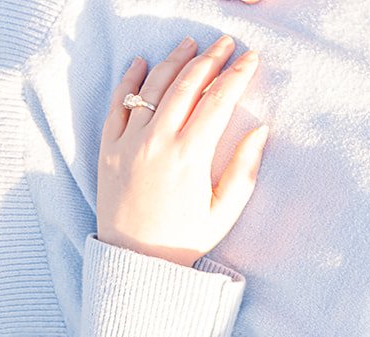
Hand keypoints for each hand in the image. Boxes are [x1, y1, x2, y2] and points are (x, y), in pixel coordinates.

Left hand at [98, 36, 267, 267]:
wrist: (136, 260)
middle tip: (225, 43)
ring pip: (153, 86)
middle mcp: (158, 141)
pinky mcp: (109, 146)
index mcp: (191, 157)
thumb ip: (245, 168)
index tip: (250, 58)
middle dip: (210, 59)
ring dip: (174, 61)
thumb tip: (260, 130)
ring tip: (191, 45)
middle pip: (186, 85)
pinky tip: (142, 63)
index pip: (218, 102)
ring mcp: (130, 141)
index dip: (237, 76)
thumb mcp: (225, 211)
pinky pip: (119, 102)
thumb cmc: (186, 239)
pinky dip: (130, 79)